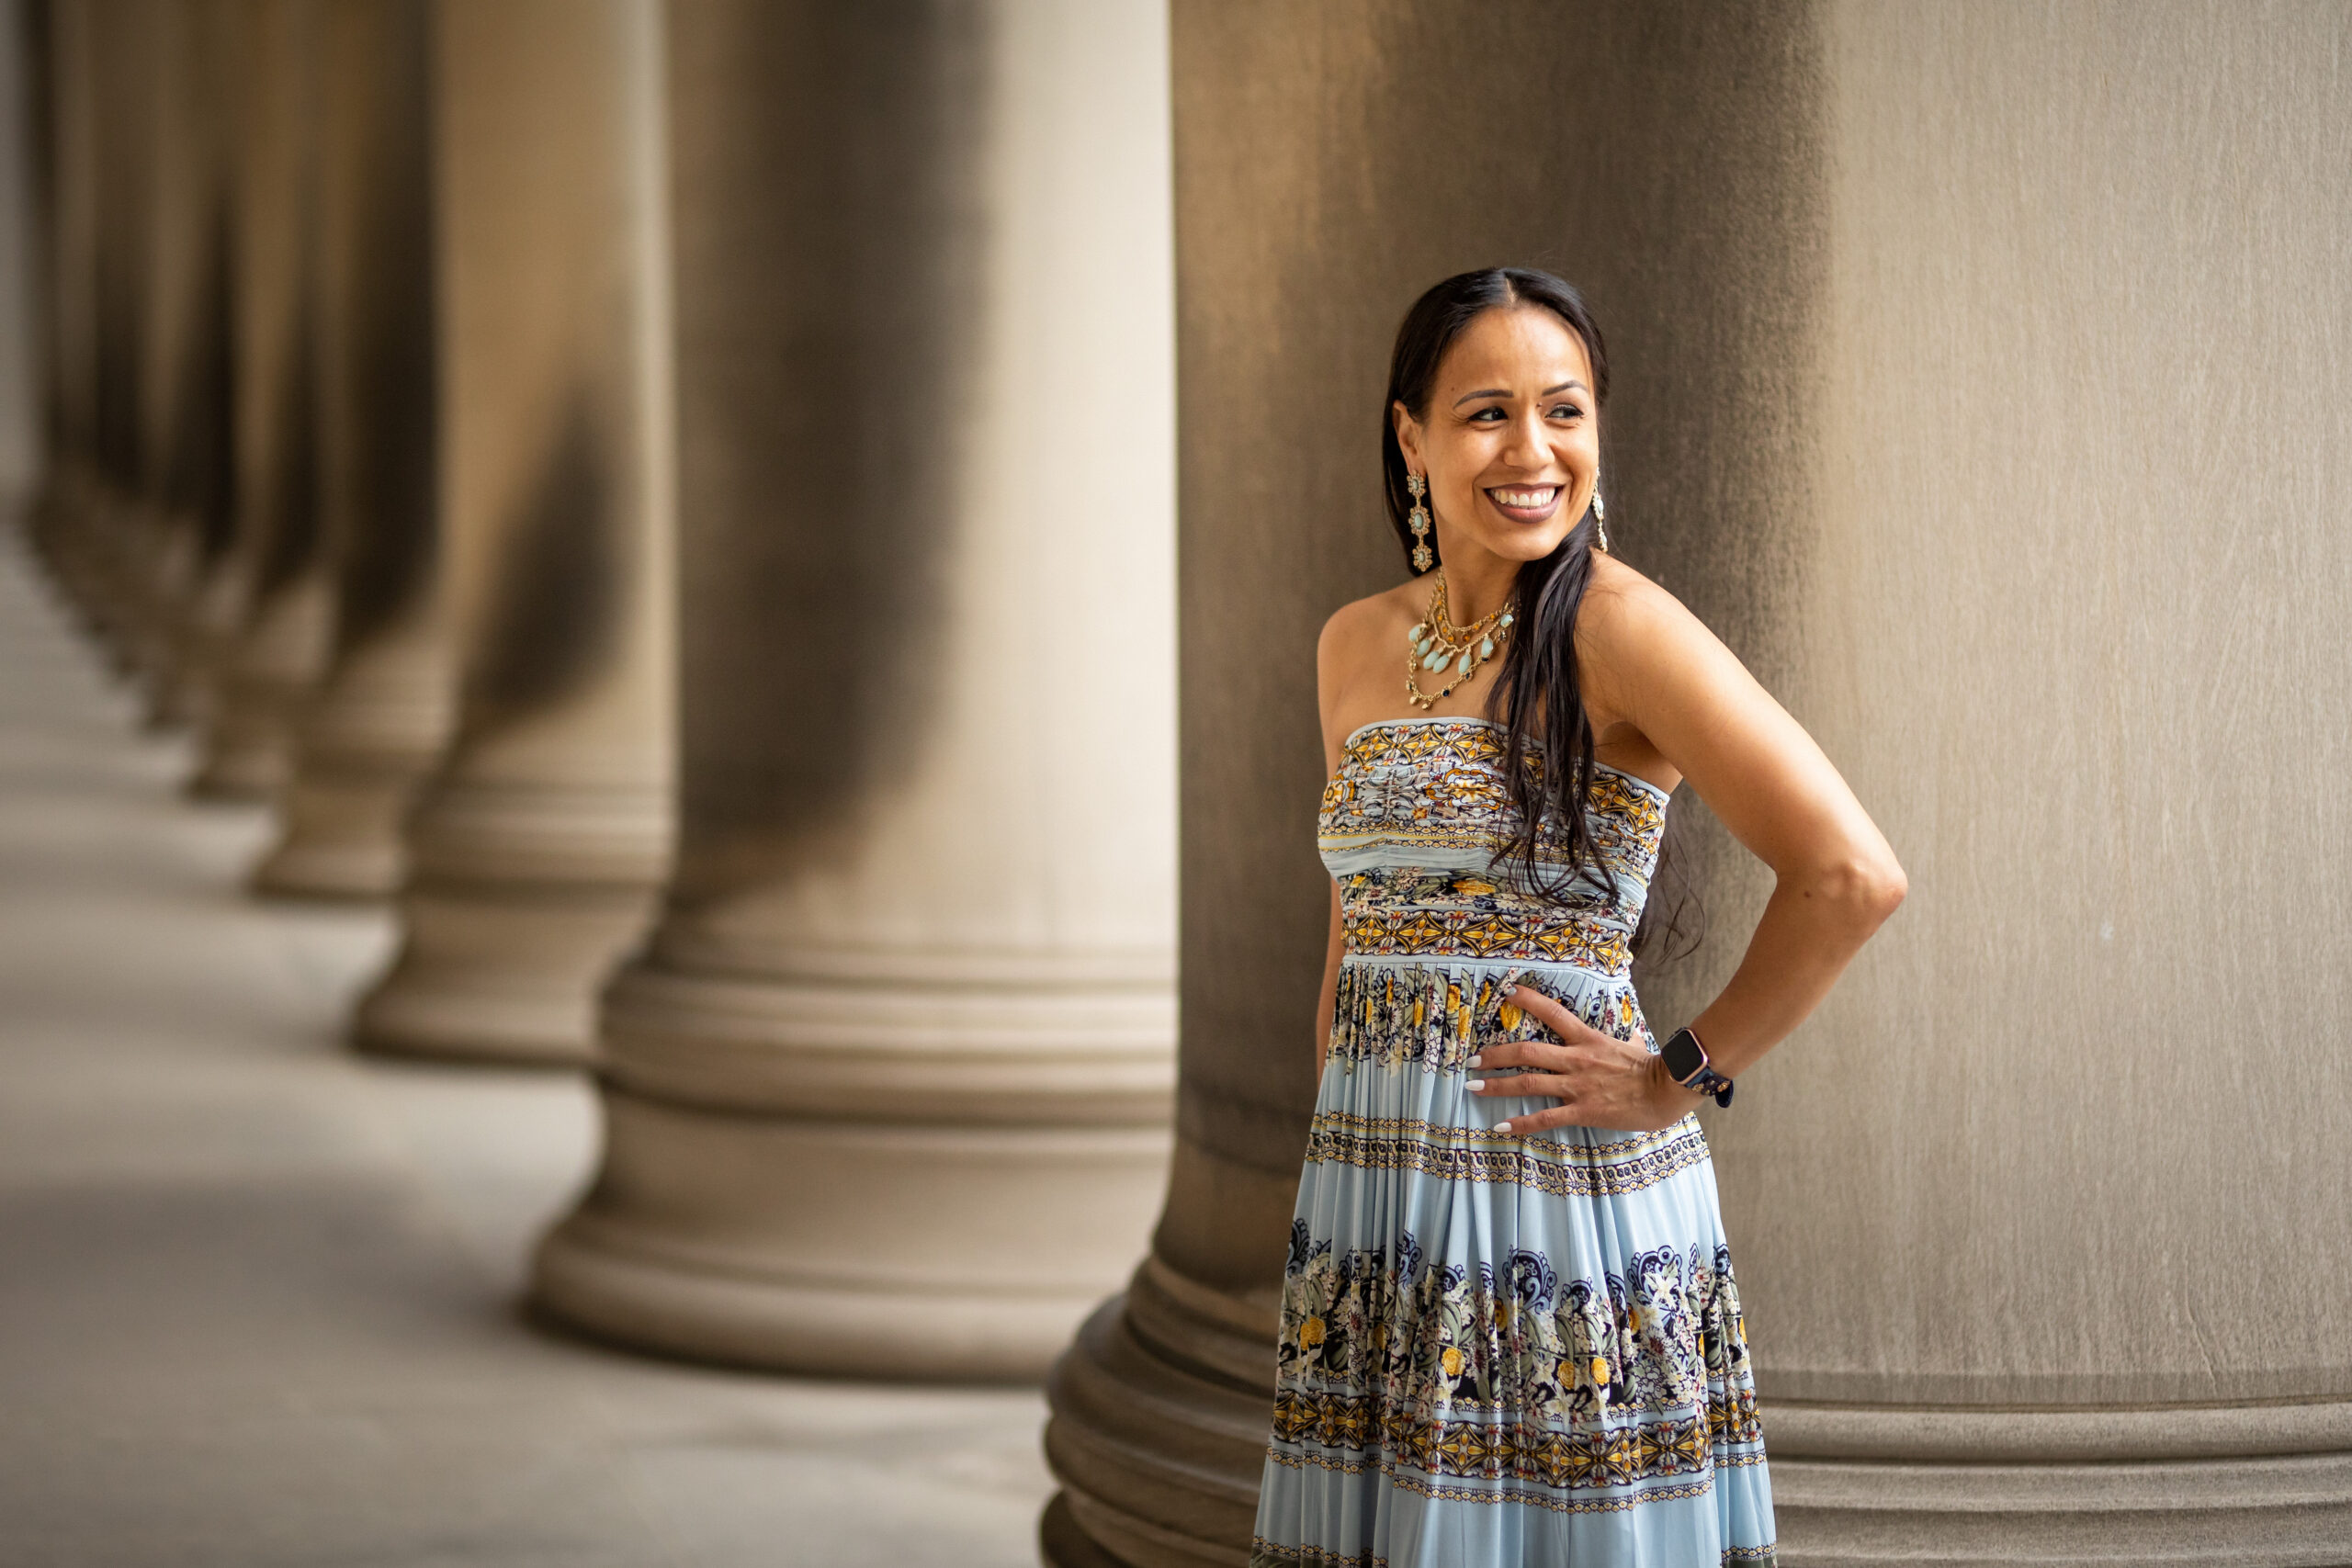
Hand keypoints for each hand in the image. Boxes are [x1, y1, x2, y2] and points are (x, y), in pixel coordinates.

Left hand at [1466, 983, 1700, 1133]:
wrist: (1667, 1090)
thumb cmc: (1653, 1069)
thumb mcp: (1636, 1047)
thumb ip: (1628, 1042)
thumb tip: (1635, 1038)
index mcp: (1588, 1039)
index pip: (1554, 1012)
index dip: (1529, 1000)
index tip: (1507, 992)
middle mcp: (1576, 1059)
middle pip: (1526, 1052)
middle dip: (1495, 1055)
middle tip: (1472, 1059)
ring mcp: (1577, 1085)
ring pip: (1527, 1083)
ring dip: (1497, 1085)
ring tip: (1473, 1087)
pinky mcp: (1582, 1110)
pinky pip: (1545, 1118)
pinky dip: (1520, 1124)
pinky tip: (1500, 1127)